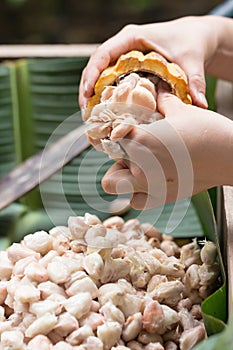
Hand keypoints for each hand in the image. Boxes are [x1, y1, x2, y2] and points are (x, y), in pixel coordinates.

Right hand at [79, 15, 232, 112]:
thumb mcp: (191, 61)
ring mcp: (123, 57)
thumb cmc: (190, 43)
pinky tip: (103, 111)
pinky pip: (108, 79)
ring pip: (98, 74)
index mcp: (132, 38)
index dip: (92, 74)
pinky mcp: (126, 68)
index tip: (88, 93)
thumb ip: (194, 81)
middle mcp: (123, 46)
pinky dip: (102, 95)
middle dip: (86, 88)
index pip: (103, 54)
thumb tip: (199, 105)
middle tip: (85, 112)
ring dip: (91, 94)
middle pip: (95, 66)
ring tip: (90, 115)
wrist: (194, 37)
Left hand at [101, 86, 232, 209]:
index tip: (123, 132)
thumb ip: (161, 100)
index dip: (116, 134)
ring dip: (125, 177)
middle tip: (134, 152)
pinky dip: (138, 193)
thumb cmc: (208, 131)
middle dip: (118, 160)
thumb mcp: (181, 109)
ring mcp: (150, 186)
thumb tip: (154, 90)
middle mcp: (140, 167)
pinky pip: (135, 201)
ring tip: (142, 167)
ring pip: (117, 186)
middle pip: (110, 167)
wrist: (231, 156)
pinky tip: (151, 181)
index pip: (111, 138)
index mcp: (140, 141)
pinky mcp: (162, 199)